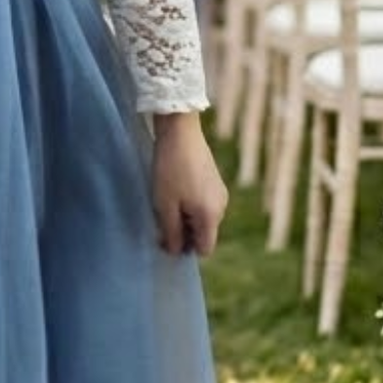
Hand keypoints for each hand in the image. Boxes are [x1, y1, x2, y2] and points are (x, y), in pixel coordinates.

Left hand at [151, 113, 228, 257]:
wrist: (180, 132)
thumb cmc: (170, 170)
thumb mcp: (164, 205)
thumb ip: (171, 232)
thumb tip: (175, 251)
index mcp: (210, 216)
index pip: (205, 249)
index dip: (185, 249)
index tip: (165, 238)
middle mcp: (221, 207)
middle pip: (204, 234)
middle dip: (184, 233)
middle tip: (161, 218)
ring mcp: (220, 193)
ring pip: (203, 218)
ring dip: (185, 217)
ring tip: (166, 200)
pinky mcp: (215, 181)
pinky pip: (204, 204)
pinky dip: (190, 204)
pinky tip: (175, 189)